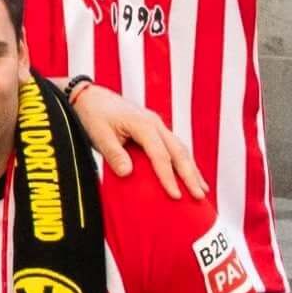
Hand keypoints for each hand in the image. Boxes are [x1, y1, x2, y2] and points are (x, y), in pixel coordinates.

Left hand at [71, 81, 203, 203]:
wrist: (90, 96)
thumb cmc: (92, 114)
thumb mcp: (98, 134)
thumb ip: (113, 153)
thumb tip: (127, 173)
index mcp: (143, 124)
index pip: (160, 155)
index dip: (168, 176)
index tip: (175, 195)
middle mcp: (155, 123)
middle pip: (178, 152)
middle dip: (190, 175)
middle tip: (199, 196)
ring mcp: (157, 125)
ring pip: (180, 149)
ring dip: (192, 169)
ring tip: (201, 190)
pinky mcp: (155, 128)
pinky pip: (174, 146)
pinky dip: (183, 161)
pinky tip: (189, 174)